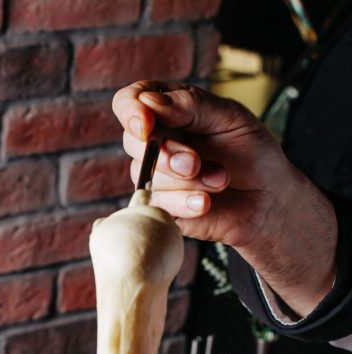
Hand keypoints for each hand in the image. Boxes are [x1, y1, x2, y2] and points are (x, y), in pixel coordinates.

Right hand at [112, 82, 336, 316]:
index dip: (130, 111)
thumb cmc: (251, 153)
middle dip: (167, 155)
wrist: (267, 199)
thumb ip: (191, 105)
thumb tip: (148, 103)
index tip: (146, 124)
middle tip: (196, 163)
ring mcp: (155, 178)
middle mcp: (156, 143)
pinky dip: (183, 204)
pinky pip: (155, 207)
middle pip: (133, 143)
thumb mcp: (231, 117)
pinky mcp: (161, 209)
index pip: (129, 102)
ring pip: (147, 178)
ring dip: (187, 182)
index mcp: (169, 110)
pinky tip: (205, 202)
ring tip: (220, 180)